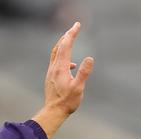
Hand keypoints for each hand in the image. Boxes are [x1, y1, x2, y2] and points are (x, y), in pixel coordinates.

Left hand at [32, 22, 93, 138]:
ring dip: (63, 45)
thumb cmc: (67, 102)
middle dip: (67, 36)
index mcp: (61, 68)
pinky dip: (63, 57)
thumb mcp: (78, 88)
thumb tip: (90, 58)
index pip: (66, 46)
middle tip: (74, 27)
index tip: (77, 25)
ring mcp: (51, 73)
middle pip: (59, 47)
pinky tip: (71, 66)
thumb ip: (84, 73)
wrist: (53, 112)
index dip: (71, 34)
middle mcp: (54, 68)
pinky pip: (56, 63)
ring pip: (55, 54)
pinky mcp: (51, 78)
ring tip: (70, 39)